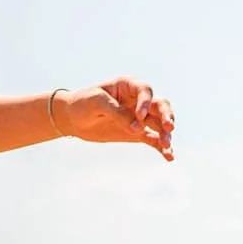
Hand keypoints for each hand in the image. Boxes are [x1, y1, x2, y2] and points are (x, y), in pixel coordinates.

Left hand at [57, 77, 175, 160]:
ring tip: (167, 145)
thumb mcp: (97, 103)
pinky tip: (169, 157)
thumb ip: (117, 113)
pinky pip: (154, 140)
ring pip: (160, 124)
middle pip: (160, 105)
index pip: (145, 90)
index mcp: (128, 86)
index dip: (146, 103)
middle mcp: (138, 100)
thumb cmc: (83, 103)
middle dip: (166, 116)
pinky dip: (162, 148)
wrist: (73, 119)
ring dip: (166, 134)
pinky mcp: (138, 133)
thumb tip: (138, 128)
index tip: (140, 116)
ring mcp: (140, 118)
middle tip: (168, 128)